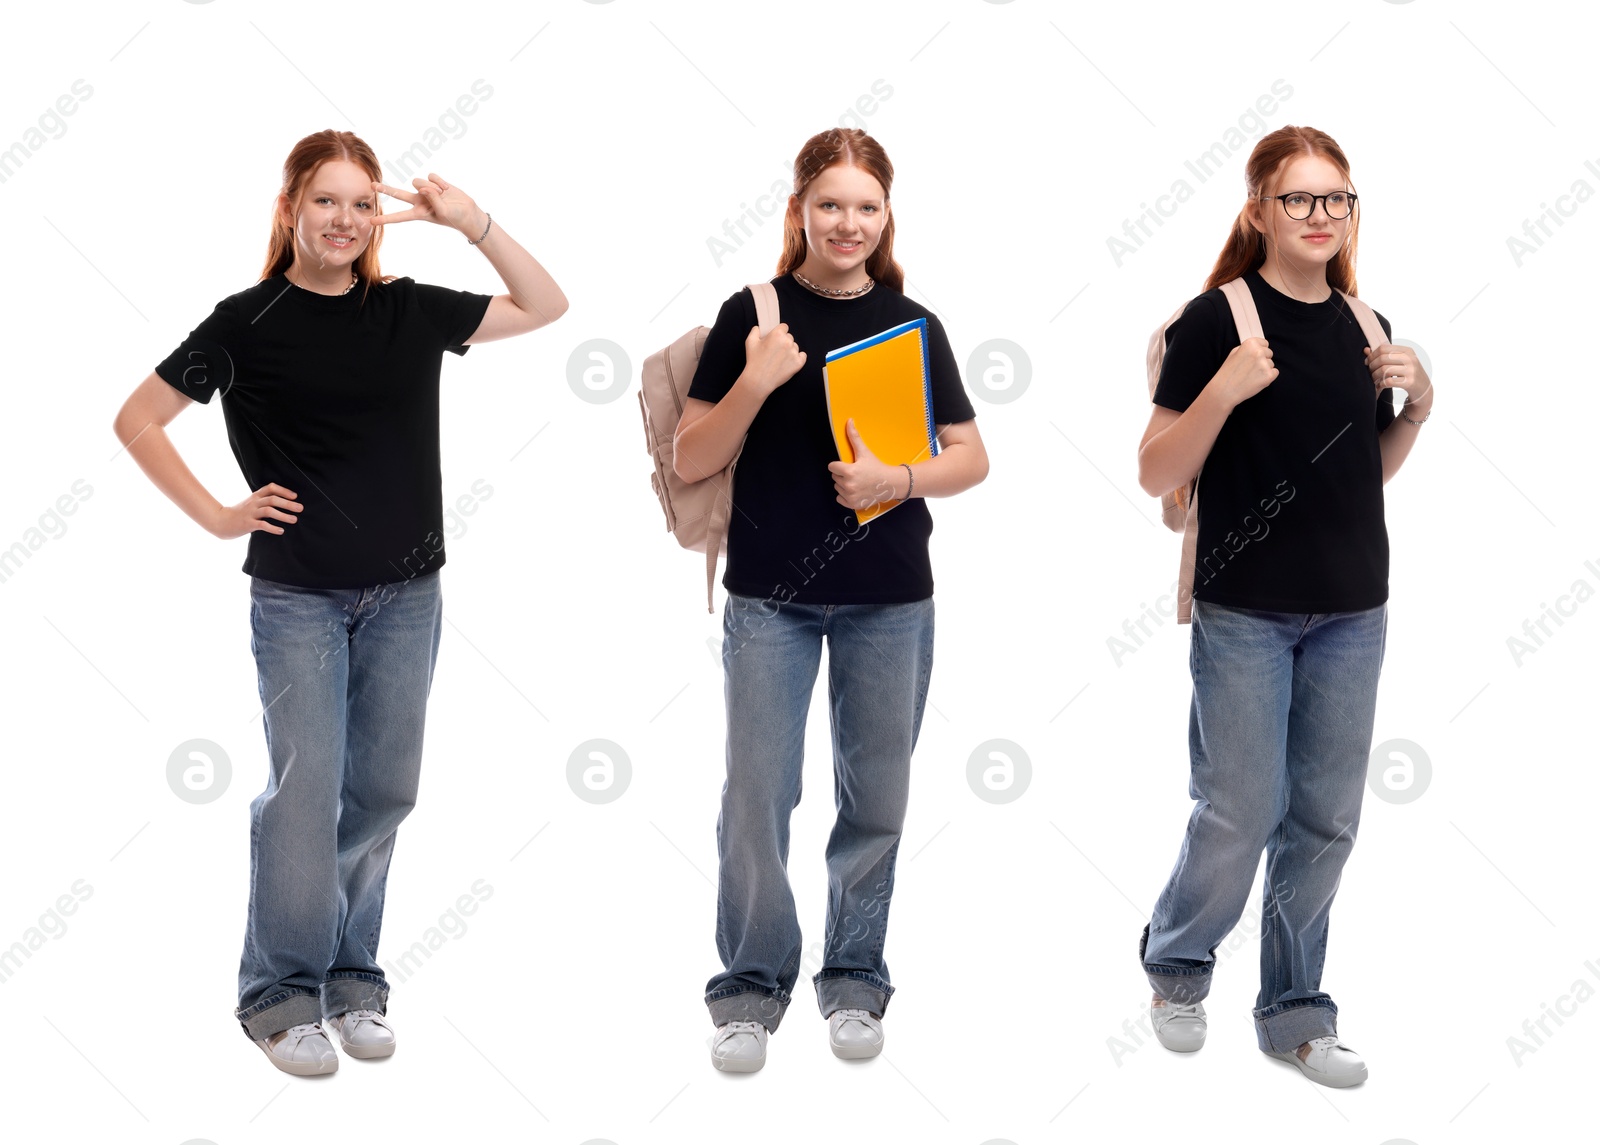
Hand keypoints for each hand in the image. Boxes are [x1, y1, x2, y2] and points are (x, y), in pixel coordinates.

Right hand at [209, 482, 300, 538]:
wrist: (221, 521)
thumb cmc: (240, 513)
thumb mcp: (251, 503)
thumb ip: (264, 500)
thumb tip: (284, 502)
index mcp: (255, 496)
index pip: (270, 488)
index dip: (284, 491)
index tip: (295, 496)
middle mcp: (254, 503)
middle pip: (272, 499)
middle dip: (288, 503)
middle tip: (300, 508)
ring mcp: (250, 513)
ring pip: (269, 511)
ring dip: (283, 515)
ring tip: (294, 520)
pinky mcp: (247, 524)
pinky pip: (262, 525)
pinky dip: (273, 528)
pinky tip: (281, 531)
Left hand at [370, 172, 485, 238]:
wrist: (468, 212)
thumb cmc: (456, 217)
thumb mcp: (443, 212)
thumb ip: (432, 198)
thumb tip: (422, 186)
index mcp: (419, 213)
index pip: (399, 216)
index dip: (386, 219)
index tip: (372, 221)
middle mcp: (420, 201)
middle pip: (399, 194)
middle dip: (386, 190)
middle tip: (372, 185)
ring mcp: (427, 191)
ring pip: (420, 182)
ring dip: (432, 187)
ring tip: (443, 195)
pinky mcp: (434, 183)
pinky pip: (431, 176)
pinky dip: (440, 182)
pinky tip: (447, 189)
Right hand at [742, 322, 806, 394]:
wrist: (759, 380)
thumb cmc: (754, 361)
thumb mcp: (750, 342)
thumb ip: (755, 331)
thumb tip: (759, 328)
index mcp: (777, 334)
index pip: (784, 327)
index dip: (779, 332)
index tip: (775, 338)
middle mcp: (787, 342)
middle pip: (789, 337)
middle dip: (783, 342)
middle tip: (775, 351)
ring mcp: (794, 353)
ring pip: (795, 347)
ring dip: (789, 350)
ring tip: (779, 359)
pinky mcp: (799, 363)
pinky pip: (802, 356)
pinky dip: (797, 358)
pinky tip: (788, 362)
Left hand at [828, 419, 900, 509]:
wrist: (890, 484)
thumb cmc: (877, 467)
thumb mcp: (864, 452)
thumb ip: (854, 437)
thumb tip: (849, 421)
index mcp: (849, 472)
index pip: (832, 466)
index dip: (839, 465)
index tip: (848, 465)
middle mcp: (849, 485)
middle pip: (834, 477)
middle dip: (842, 474)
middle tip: (856, 473)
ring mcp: (850, 496)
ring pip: (837, 487)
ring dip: (844, 485)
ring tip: (857, 481)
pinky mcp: (853, 504)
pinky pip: (840, 499)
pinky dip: (845, 496)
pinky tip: (855, 490)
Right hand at [1214, 336, 1277, 406]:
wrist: (1224, 390)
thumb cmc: (1228, 373)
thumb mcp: (1233, 353)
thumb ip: (1247, 348)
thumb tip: (1258, 347)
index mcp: (1250, 344)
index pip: (1265, 343)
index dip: (1259, 351)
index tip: (1253, 357)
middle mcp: (1258, 352)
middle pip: (1269, 353)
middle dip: (1262, 360)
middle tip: (1250, 368)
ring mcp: (1264, 364)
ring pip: (1271, 364)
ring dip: (1264, 369)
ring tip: (1251, 375)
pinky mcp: (1269, 376)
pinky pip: (1275, 373)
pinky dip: (1268, 377)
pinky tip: (1256, 380)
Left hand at [1364, 342, 1431, 407]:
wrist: (1424, 389)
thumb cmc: (1408, 374)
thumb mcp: (1399, 362)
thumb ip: (1384, 355)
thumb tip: (1366, 350)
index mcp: (1407, 351)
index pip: (1383, 348)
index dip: (1372, 355)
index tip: (1367, 362)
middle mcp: (1410, 359)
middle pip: (1382, 358)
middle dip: (1372, 366)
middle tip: (1370, 373)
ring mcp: (1411, 370)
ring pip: (1384, 370)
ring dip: (1375, 376)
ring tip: (1374, 380)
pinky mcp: (1409, 382)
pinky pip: (1388, 381)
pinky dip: (1380, 384)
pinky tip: (1380, 385)